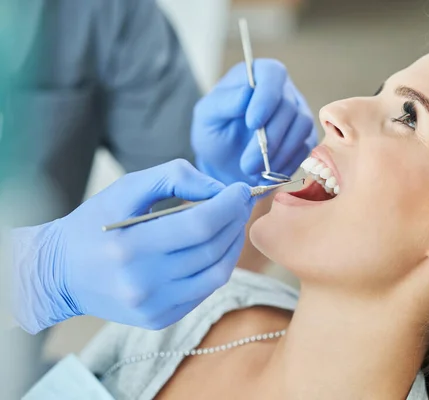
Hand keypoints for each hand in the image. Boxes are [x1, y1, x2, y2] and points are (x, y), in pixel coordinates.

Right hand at [11, 160, 254, 333]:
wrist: (61, 273)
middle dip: (235, 221)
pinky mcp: (160, 319)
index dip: (228, 205)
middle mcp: (142, 283)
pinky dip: (219, 265)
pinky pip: (205, 291)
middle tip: (241, 203)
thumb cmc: (94, 224)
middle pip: (212, 249)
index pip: (198, 225)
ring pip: (217, 274)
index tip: (240, 190)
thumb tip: (218, 189)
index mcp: (129, 246)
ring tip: (233, 222)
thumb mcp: (125, 188)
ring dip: (234, 244)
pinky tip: (217, 247)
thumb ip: (174, 178)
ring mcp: (153, 307)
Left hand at [192, 59, 317, 185]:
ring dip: (280, 153)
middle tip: (247, 164)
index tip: (252, 123)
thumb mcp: (208, 117)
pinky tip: (269, 174)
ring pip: (302, 127)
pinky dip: (288, 163)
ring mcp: (298, 113)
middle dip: (269, 138)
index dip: (267, 97)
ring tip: (255, 171)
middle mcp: (283, 90)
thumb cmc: (215, 134)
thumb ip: (224, 102)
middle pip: (288, 106)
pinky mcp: (305, 136)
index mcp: (257, 75)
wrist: (226, 164)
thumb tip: (247, 91)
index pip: (273, 74)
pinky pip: (306, 147)